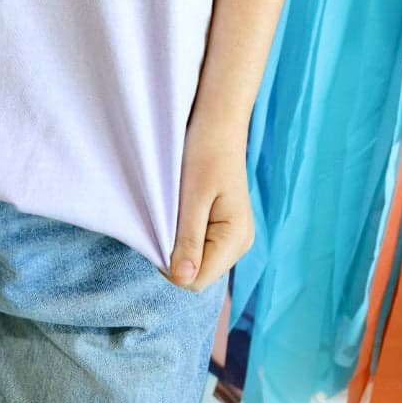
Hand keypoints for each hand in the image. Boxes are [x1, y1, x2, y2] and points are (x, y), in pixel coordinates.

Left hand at [164, 117, 254, 292]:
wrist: (217, 121)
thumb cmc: (204, 152)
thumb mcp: (193, 197)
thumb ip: (188, 240)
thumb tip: (182, 280)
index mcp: (236, 239)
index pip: (196, 280)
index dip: (171, 265)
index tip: (160, 231)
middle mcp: (241, 244)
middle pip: (198, 275)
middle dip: (176, 255)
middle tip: (168, 217)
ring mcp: (235, 237)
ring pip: (198, 262)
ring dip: (180, 244)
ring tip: (177, 210)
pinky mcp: (226, 228)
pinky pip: (202, 248)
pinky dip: (186, 236)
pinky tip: (183, 211)